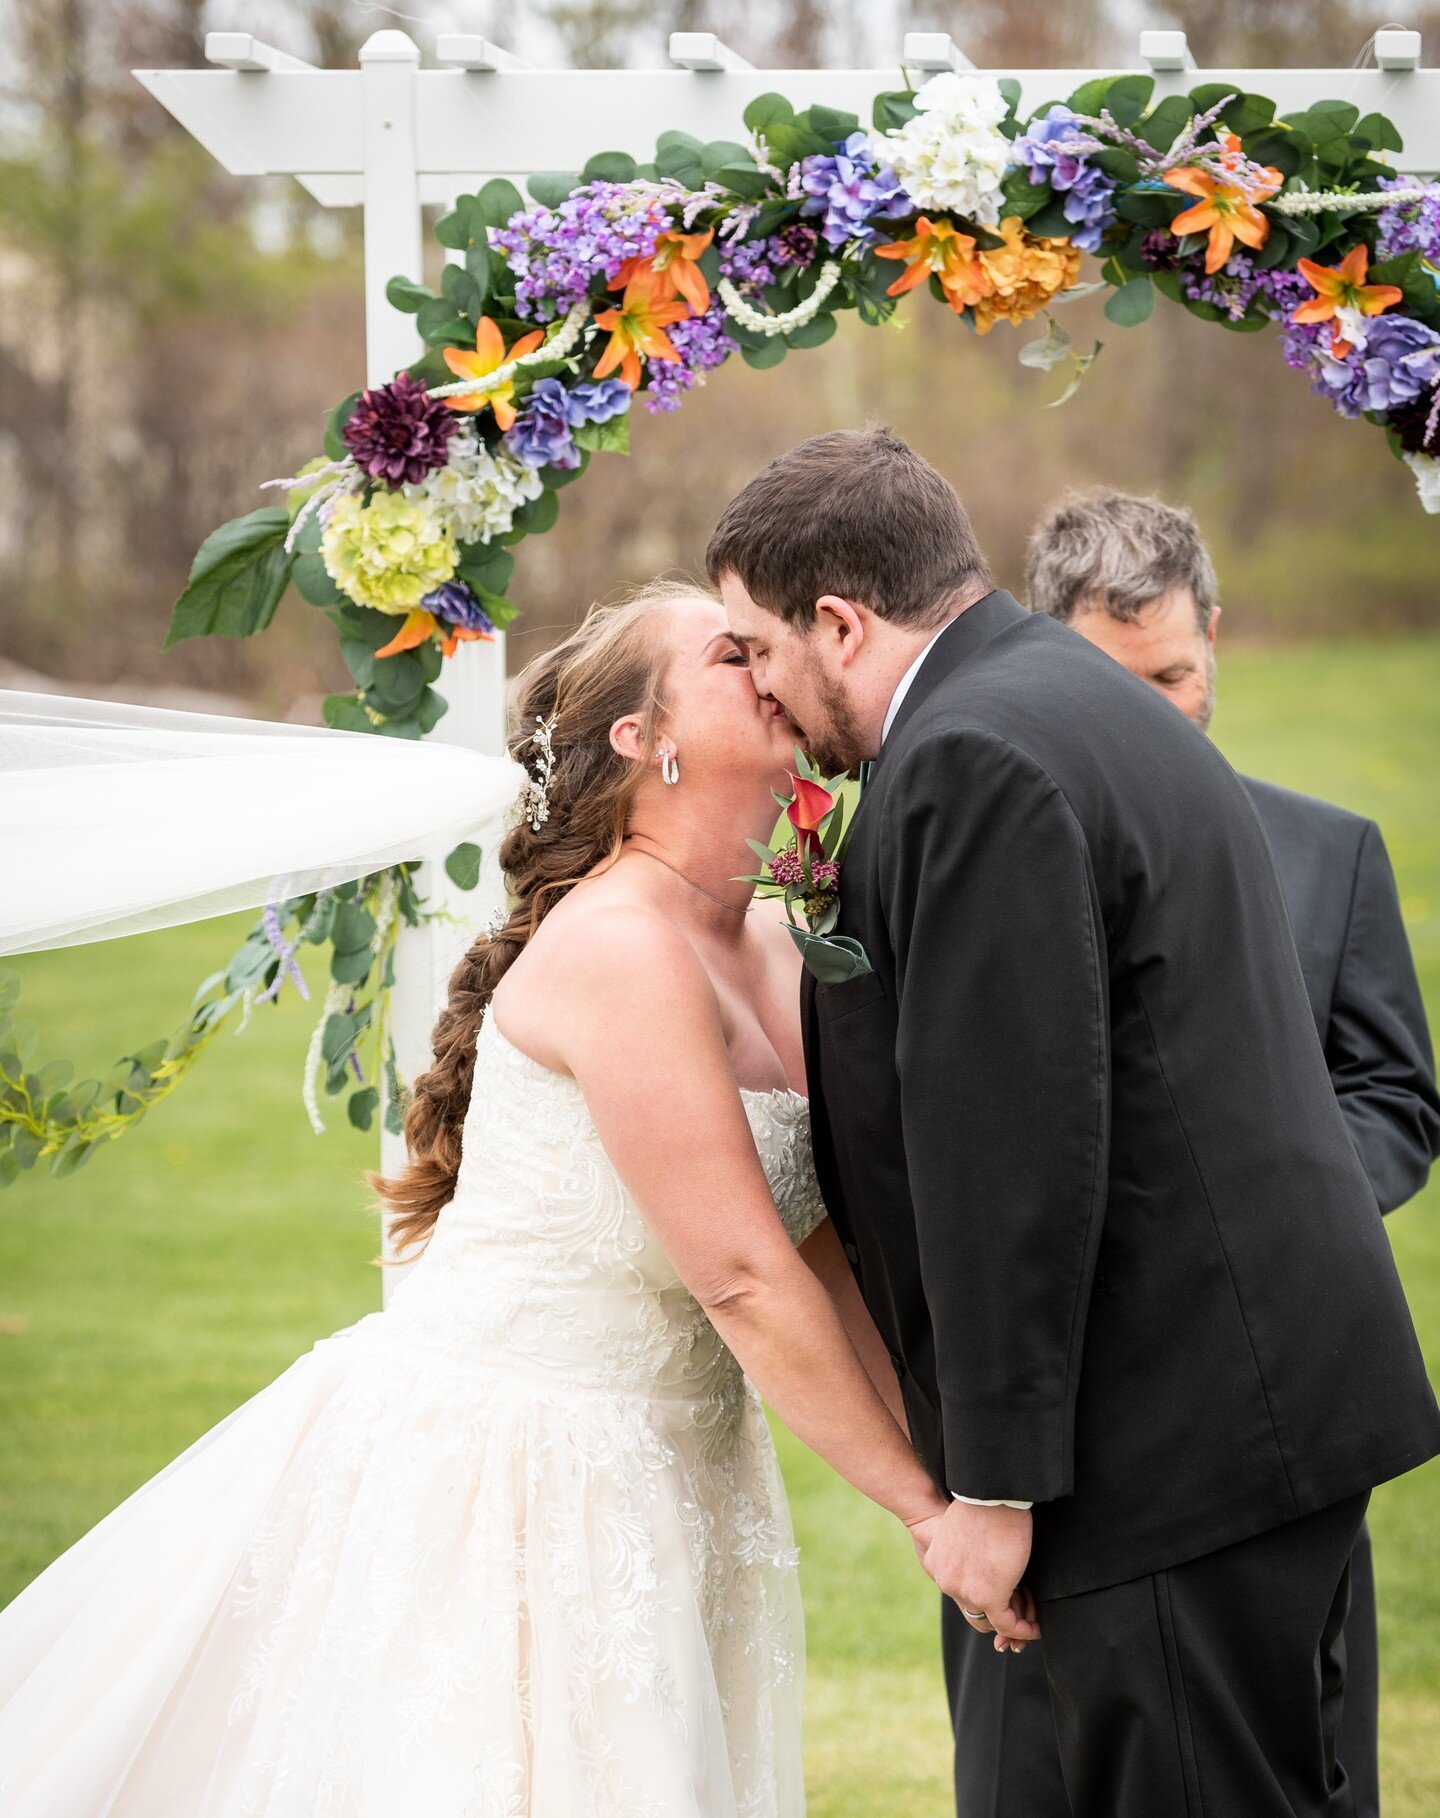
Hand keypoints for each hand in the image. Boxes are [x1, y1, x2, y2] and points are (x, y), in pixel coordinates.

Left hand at [920, 1500, 1040, 1652]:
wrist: (991, 1495)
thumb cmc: (985, 1504)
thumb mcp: (966, 1530)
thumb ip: (970, 1550)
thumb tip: (983, 1555)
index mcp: (936, 1563)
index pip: (962, 1591)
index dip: (984, 1598)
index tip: (1007, 1599)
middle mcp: (946, 1581)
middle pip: (976, 1610)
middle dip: (1000, 1615)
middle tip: (1024, 1613)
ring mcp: (965, 1592)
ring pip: (993, 1618)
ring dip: (1016, 1621)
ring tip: (1034, 1618)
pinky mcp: (987, 1597)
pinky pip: (1006, 1624)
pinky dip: (1023, 1629)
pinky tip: (1036, 1627)